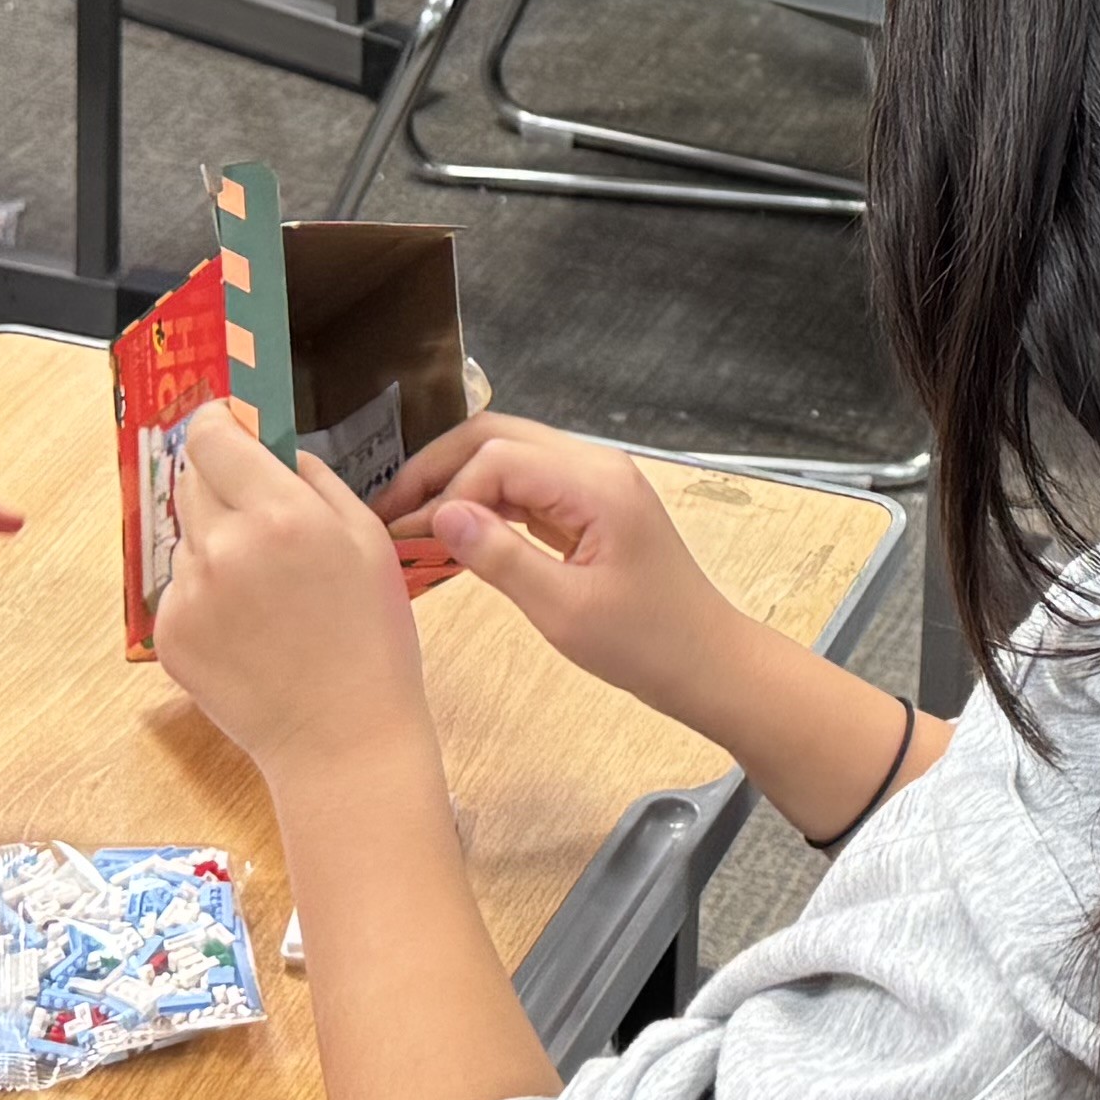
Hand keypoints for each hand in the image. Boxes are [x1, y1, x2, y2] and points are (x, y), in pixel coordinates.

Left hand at [151, 414, 440, 785]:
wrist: (340, 738)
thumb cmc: (370, 640)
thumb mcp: (367, 539)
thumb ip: (315, 479)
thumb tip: (275, 448)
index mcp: (279, 514)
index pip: (210, 435)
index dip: (217, 423)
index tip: (228, 426)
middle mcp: (224, 546)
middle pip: (192, 478)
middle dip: (223, 486)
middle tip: (265, 523)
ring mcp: (190, 594)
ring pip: (188, 536)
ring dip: (216, 545)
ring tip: (267, 593)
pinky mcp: (169, 635)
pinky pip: (180, 588)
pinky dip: (207, 595)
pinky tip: (249, 628)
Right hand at [381, 418, 738, 719]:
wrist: (708, 663)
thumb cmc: (646, 645)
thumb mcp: (564, 610)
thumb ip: (500, 557)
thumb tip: (440, 515)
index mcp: (595, 484)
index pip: (497, 457)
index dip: (446, 492)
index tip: (406, 535)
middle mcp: (596, 467)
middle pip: (498, 436)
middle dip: (439, 468)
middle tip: (391, 512)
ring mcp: (596, 483)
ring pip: (510, 455)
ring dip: (460, 483)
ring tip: (413, 525)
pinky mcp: (592, 506)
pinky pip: (528, 485)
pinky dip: (487, 502)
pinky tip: (456, 534)